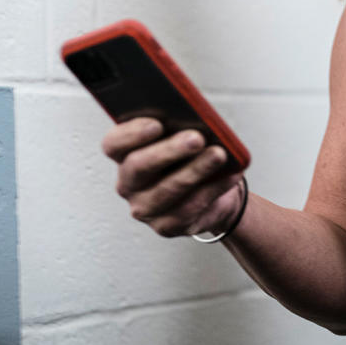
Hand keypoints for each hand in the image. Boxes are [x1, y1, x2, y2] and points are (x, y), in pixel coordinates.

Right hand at [101, 117, 244, 237]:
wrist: (215, 187)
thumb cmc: (194, 154)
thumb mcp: (185, 134)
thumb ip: (182, 124)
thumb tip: (196, 118)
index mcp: (125, 154)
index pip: (114, 144)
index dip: (131, 133)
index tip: (157, 123)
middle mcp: (129, 183)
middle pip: (138, 166)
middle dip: (169, 150)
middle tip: (197, 138)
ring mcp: (144, 207)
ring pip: (167, 190)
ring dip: (195, 171)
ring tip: (219, 154)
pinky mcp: (166, 226)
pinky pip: (189, 208)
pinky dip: (213, 189)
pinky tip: (230, 175)